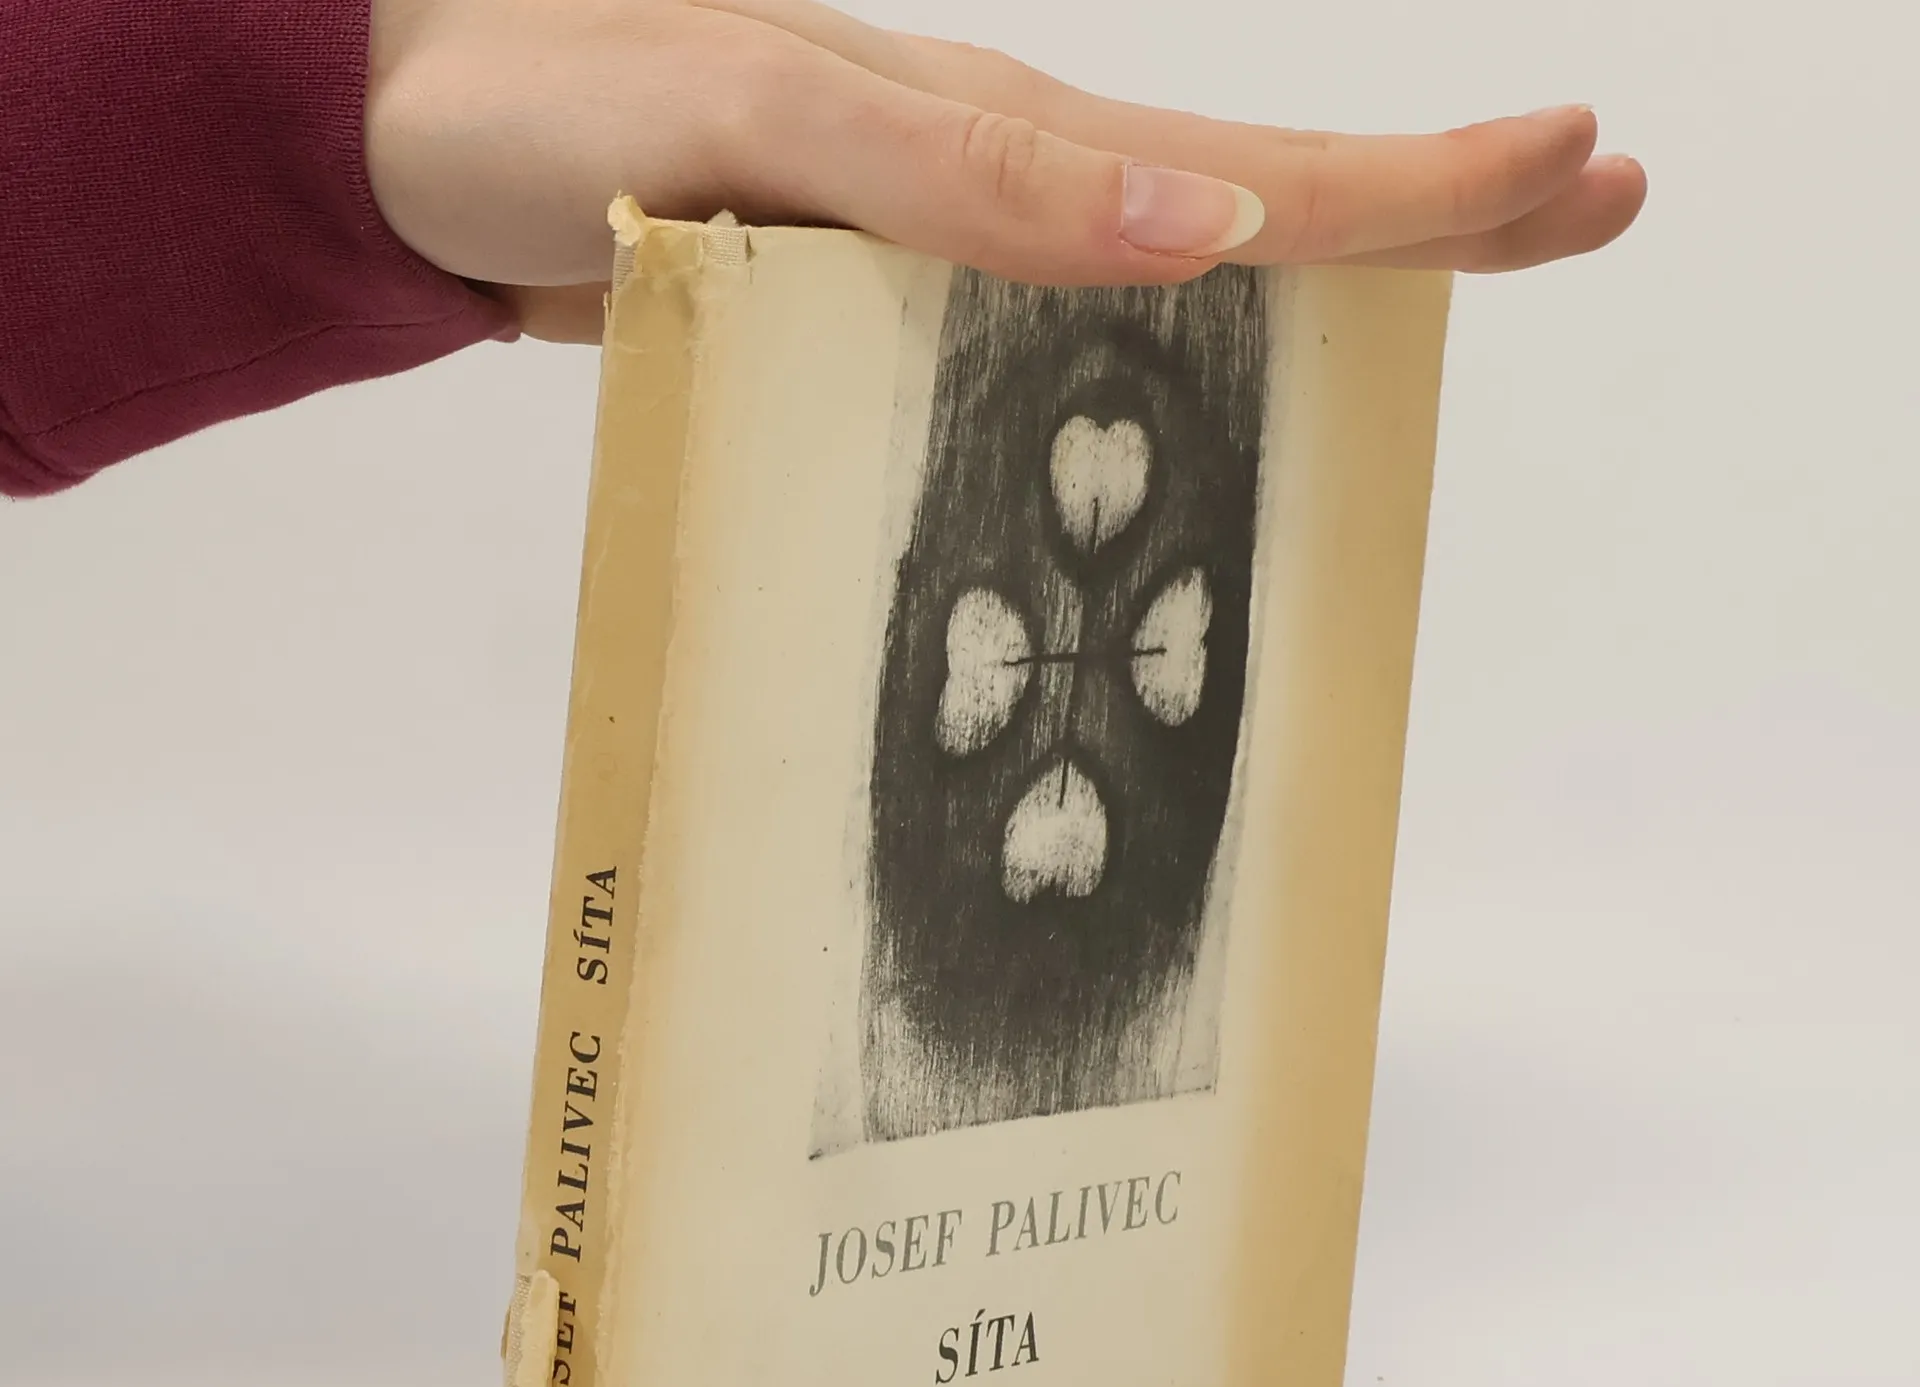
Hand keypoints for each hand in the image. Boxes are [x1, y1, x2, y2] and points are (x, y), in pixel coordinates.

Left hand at [367, 0, 1646, 341]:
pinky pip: (1040, 348)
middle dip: (1423, 211)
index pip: (1245, 170)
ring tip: (1443, 291)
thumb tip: (1193, 231)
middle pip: (1242, 208)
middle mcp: (989, 196)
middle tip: (1586, 204)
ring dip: (1311, 285)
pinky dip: (1150, 371)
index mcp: (989, 144)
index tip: (1578, 169)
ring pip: (1160, 277)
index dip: (1417, 183)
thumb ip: (958, 175)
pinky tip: (1190, 394)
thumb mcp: (757, 117)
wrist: (415, 137)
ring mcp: (939, 255)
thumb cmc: (552, 106)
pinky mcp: (873, 310)